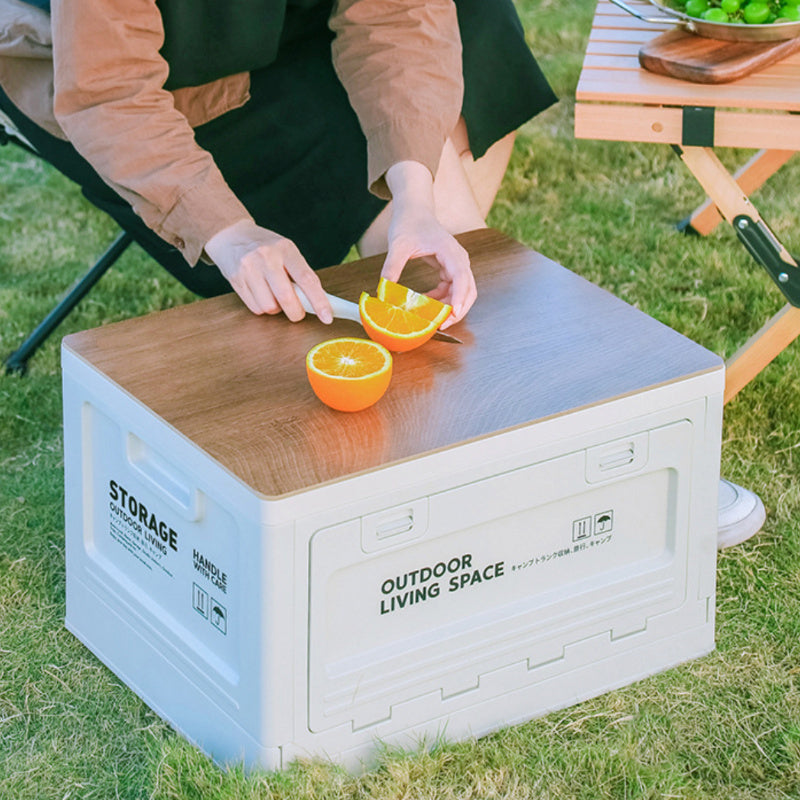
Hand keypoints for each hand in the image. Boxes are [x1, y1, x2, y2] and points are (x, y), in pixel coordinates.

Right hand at [204, 219, 332, 322]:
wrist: (231, 235)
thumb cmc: (267, 248)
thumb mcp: (286, 251)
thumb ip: (300, 274)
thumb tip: (318, 303)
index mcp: (286, 249)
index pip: (306, 279)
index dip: (319, 301)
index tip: (327, 317)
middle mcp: (267, 257)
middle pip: (287, 298)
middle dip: (296, 313)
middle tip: (298, 313)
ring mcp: (249, 268)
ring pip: (270, 307)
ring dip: (277, 309)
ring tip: (274, 296)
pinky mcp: (236, 280)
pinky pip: (255, 308)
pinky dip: (263, 308)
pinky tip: (261, 294)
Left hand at [381, 162, 476, 328]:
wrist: (414, 209)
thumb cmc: (409, 223)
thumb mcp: (398, 245)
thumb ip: (391, 267)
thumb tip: (384, 290)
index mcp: (451, 251)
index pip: (462, 278)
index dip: (458, 299)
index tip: (450, 315)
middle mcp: (459, 258)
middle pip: (469, 290)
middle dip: (458, 310)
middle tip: (442, 326)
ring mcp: (456, 263)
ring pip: (463, 292)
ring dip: (451, 307)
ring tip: (433, 319)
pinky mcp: (450, 267)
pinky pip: (452, 288)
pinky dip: (442, 299)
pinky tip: (426, 302)